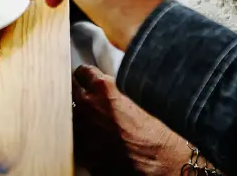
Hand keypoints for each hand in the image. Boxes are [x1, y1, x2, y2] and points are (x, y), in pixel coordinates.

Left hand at [72, 65, 188, 175]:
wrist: (165, 163)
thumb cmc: (160, 132)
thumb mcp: (141, 97)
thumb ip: (118, 87)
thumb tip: (110, 84)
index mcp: (103, 88)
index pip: (82, 72)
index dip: (88, 77)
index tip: (90, 81)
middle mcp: (88, 106)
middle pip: (72, 92)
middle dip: (82, 94)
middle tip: (93, 101)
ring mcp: (82, 129)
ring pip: (71, 116)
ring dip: (80, 116)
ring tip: (97, 123)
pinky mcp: (82, 151)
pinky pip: (76, 139)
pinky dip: (83, 137)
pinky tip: (97, 140)